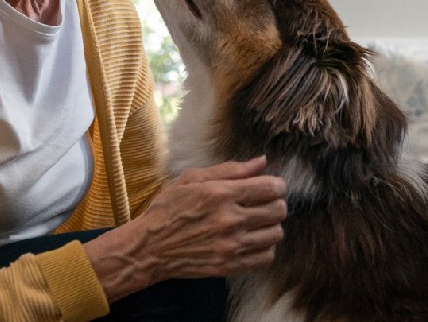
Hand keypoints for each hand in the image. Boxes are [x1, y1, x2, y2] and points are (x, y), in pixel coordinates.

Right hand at [84, 156, 286, 300]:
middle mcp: (229, 221)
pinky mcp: (229, 266)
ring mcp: (230, 246)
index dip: (276, 185)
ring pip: (276, 234)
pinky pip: (266, 257)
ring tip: (256, 222)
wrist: (149, 247)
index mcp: (220, 194)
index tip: (270, 186)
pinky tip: (251, 240)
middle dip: (276, 203)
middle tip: (263, 203)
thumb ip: (230, 169)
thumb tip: (262, 162)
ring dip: (271, 226)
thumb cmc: (169, 208)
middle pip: (278, 211)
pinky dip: (264, 247)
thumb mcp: (192, 179)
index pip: (271, 188)